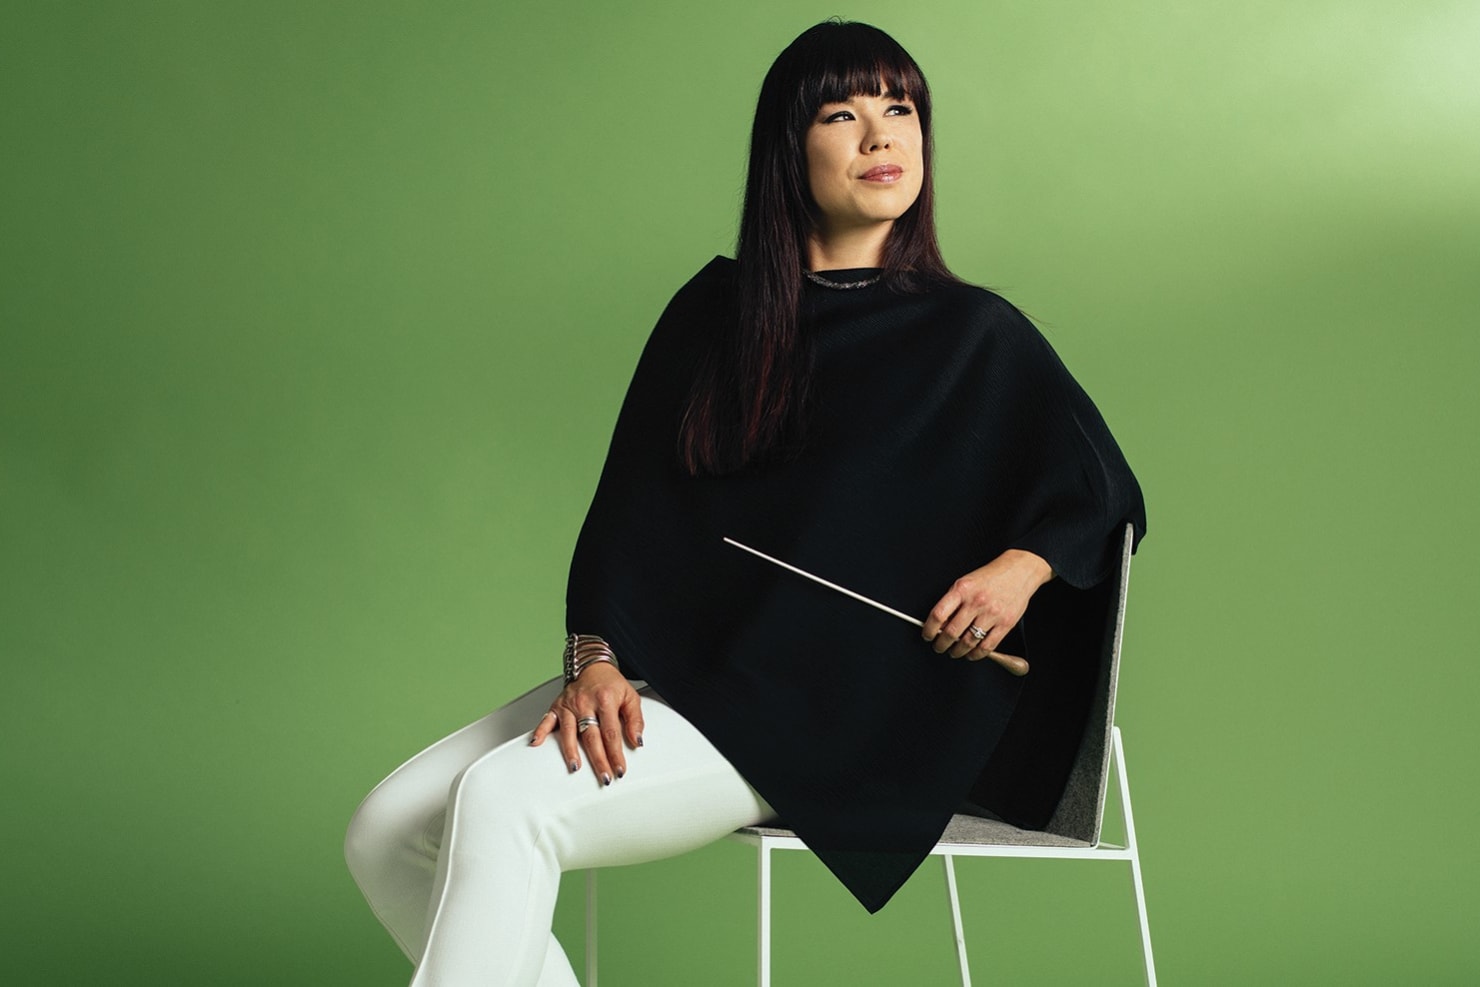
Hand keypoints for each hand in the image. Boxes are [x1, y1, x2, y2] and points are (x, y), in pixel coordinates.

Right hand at [529, 663, 643, 784]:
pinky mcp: (557, 705)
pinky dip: (540, 731)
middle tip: (604, 777)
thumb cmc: (611, 684)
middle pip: (591, 736)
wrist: (593, 665)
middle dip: (598, 760)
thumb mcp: (631, 697)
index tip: (619, 769)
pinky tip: (536, 743)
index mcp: (605, 700)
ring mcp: (569, 704)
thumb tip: (637, 741)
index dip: (615, 754)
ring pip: (569, 731)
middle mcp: (585, 702)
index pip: (611, 733)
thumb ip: (636, 720)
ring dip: (571, 751)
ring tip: (575, 768)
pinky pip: (547, 719)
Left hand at [921, 549, 1053, 674]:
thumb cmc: (990, 577)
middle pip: (952, 632)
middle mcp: (976, 602)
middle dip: (941, 644)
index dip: (929, 629)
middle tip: (939, 647)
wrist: (1019, 571)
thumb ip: (952, 602)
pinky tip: (971, 654)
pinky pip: (987, 646)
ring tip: (954, 652)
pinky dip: (976, 654)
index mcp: (962, 589)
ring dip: (957, 652)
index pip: (938, 614)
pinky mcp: (1005, 623)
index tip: (927, 635)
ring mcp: (992, 614)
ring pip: (968, 642)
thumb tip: (939, 625)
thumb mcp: (965, 582)